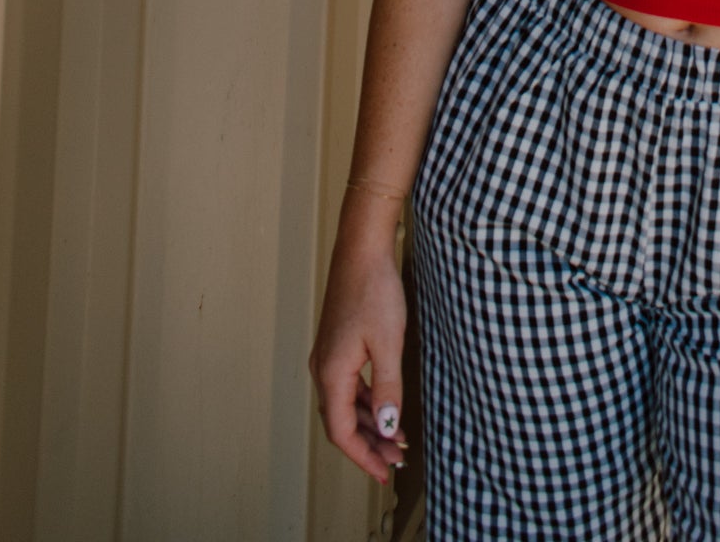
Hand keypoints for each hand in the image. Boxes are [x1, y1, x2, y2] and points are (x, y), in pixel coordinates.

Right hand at [309, 234, 408, 485]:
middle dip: (369, 444)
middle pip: (341, 421)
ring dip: (369, 424)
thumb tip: (387, 427)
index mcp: (331, 372)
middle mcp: (323, 367)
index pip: (341, 431)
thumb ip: (387, 389)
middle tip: (396, 460)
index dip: (363, 456)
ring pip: (345, 403)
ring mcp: (328, 355)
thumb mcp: (389, 343)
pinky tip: (384, 405)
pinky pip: (348, 384)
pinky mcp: (338, 343)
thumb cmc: (374, 289)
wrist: (362, 247)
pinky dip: (366, 401)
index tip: (384, 471)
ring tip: (395, 439)